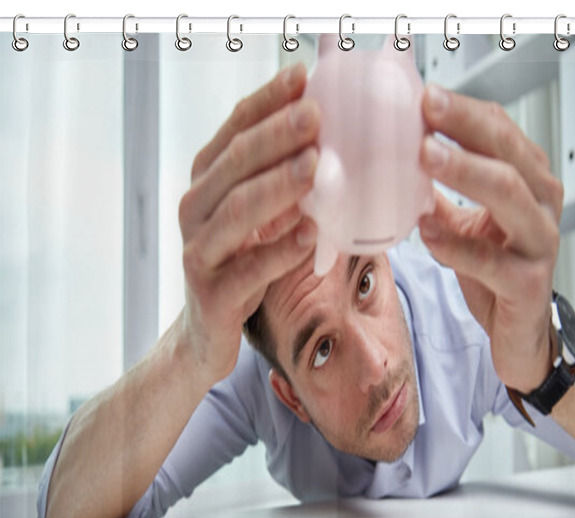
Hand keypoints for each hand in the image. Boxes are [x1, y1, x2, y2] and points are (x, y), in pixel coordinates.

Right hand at [178, 62, 319, 385]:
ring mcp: (199, 251)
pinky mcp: (211, 293)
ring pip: (238, 212)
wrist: (206, 334)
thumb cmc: (241, 269)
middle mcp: (195, 210)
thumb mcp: (258, 221)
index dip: (266, 102)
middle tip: (315, 116)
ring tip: (316, 167)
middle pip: (234, 164)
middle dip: (276, 136)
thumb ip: (280, 187)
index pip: (233, 131)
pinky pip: (249, 269)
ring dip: (279, 186)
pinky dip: (280, 251)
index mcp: (207, 184)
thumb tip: (331, 147)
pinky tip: (310, 234)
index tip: (302, 77)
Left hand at [418, 85, 564, 394]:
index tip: (425, 96)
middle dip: (465, 127)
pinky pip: (491, 260)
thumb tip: (399, 166)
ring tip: (425, 156)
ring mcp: (540, 244)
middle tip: (426, 109)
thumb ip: (443, 198)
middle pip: (508, 152)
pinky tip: (428, 232)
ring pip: (509, 194)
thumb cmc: (499, 278)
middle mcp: (544, 206)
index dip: (465, 112)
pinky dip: (456, 245)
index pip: (502, 133)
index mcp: (531, 184)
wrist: (522, 337)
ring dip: (465, 171)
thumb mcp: (469, 228)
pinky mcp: (528, 284)